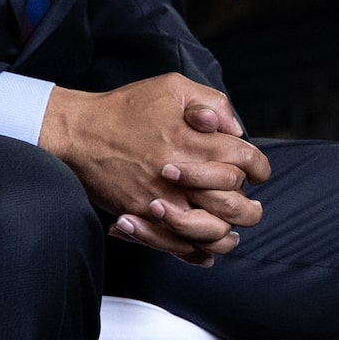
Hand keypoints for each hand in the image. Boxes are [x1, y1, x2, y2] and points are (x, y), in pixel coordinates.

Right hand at [38, 75, 268, 263]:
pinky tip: (204, 248)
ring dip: (227, 233)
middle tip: (250, 204)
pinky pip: (178, 246)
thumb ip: (212, 103)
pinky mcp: (143, 218)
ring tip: (230, 228)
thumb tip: (235, 131)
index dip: (259, 168)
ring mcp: (162, 202)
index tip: (257, 172)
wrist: (79, 132)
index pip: (247, 162)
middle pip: (235, 204)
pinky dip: (196, 252)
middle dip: (249, 207)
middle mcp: (183, 177)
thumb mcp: (172, 87)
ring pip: (211, 233)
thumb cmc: (125, 109)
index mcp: (195, 142)